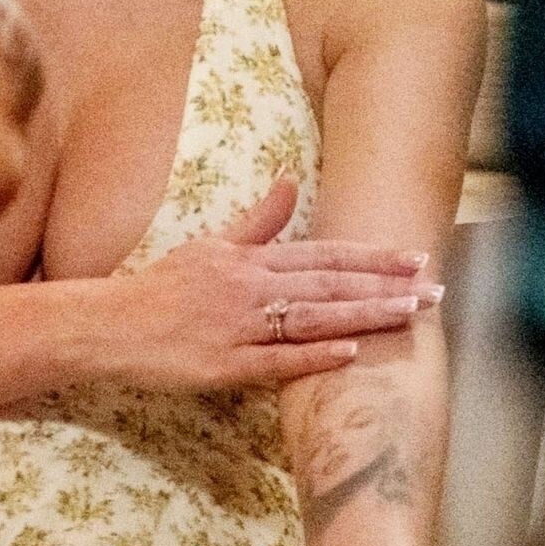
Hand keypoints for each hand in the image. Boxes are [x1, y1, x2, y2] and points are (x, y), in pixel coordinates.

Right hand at [110, 178, 440, 391]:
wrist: (109, 323)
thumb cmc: (161, 288)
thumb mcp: (209, 247)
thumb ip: (257, 222)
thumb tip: (290, 181)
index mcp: (248, 260)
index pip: (321, 255)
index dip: (370, 257)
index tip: (415, 257)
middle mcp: (249, 287)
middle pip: (327, 285)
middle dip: (384, 285)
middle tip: (434, 287)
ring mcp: (238, 326)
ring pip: (312, 318)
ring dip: (363, 315)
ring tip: (409, 313)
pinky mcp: (225, 364)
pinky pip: (276, 359)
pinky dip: (313, 355)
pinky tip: (350, 353)